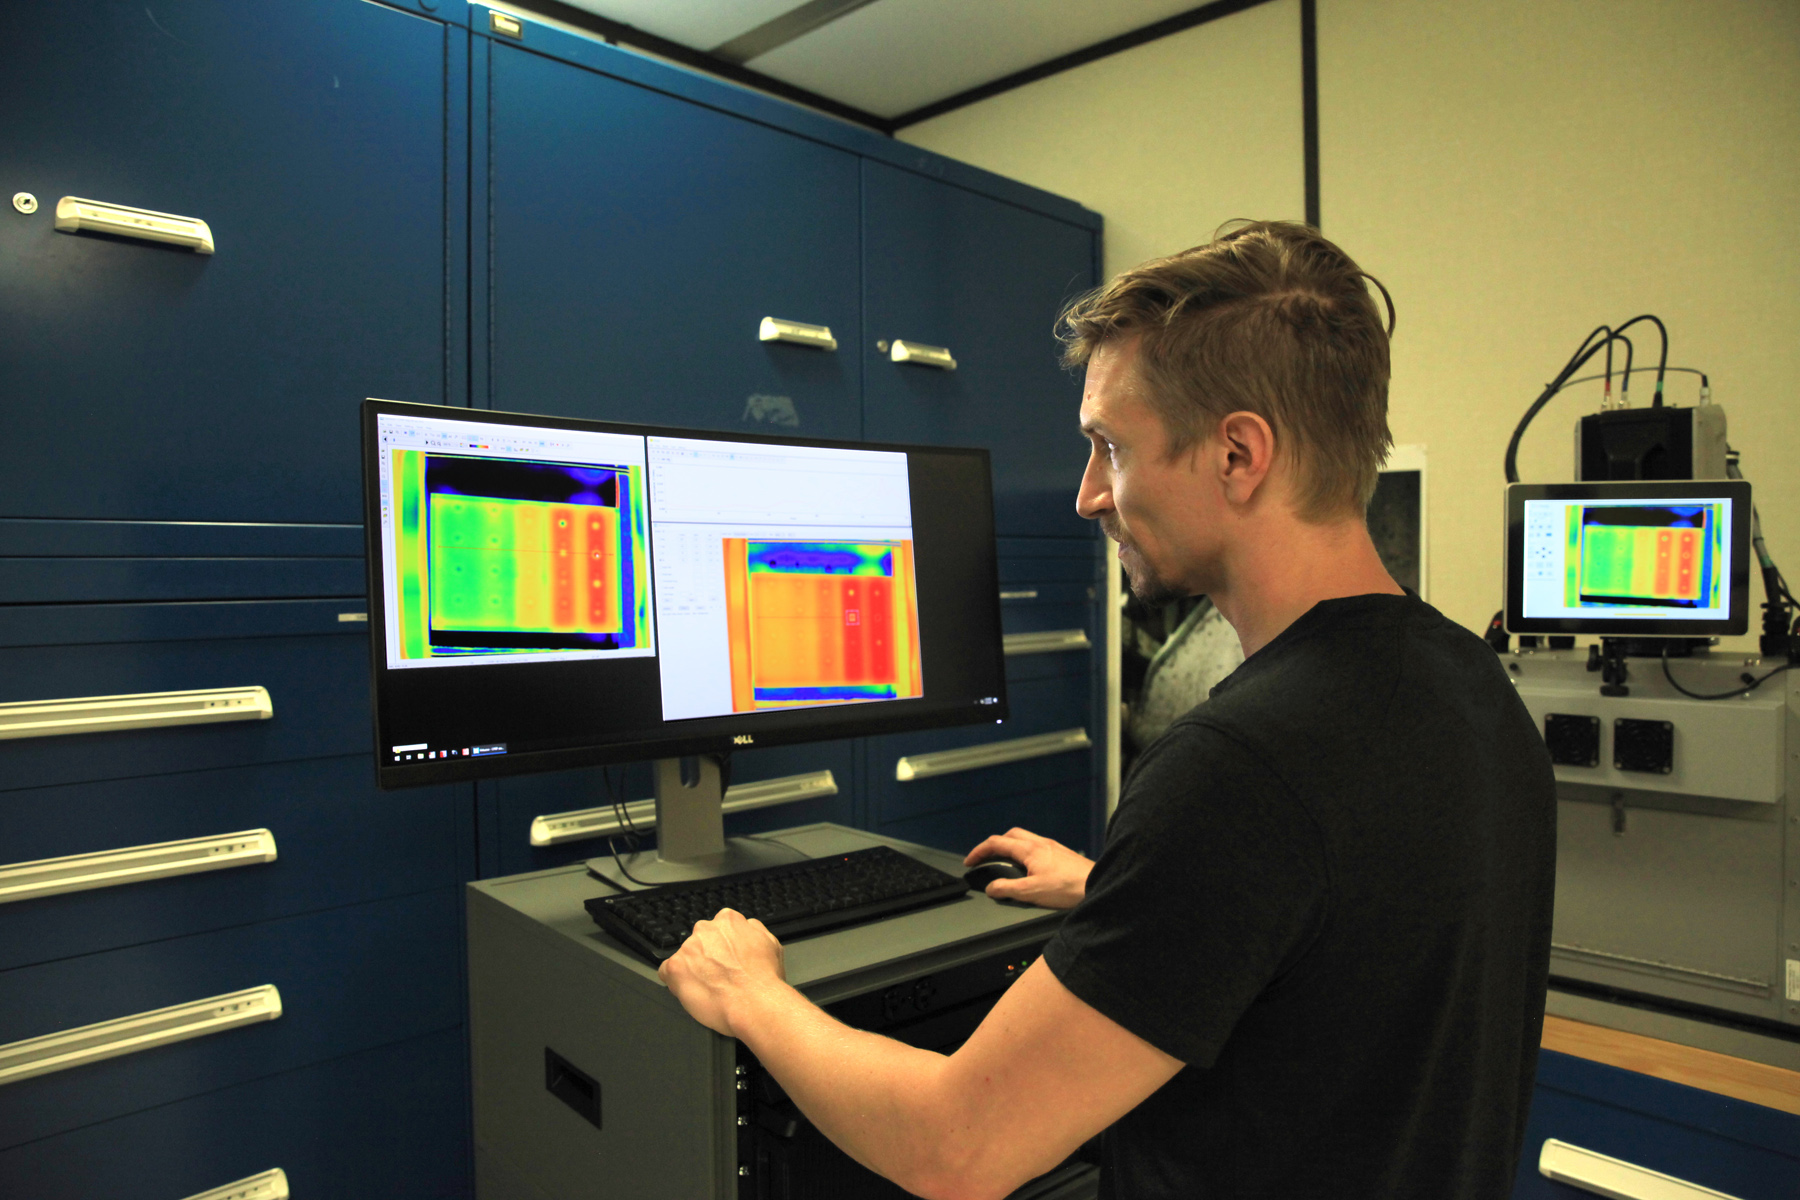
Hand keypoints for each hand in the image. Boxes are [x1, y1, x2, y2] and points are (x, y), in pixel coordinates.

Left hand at [658, 908, 788, 1036]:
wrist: (754, 1004)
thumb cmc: (765, 981)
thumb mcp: (772, 944)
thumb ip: (754, 931)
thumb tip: (747, 929)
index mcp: (729, 920)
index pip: (718, 929)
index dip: (722, 948)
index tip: (726, 960)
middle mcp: (706, 929)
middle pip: (699, 942)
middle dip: (706, 957)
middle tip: (719, 977)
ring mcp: (689, 948)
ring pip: (684, 958)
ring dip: (692, 970)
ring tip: (709, 989)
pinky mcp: (675, 967)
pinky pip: (667, 972)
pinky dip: (676, 983)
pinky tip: (693, 992)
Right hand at [964, 827, 1094, 909]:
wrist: (1096, 884)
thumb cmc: (1067, 887)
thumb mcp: (1031, 892)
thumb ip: (1007, 889)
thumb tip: (991, 888)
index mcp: (1029, 849)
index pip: (996, 843)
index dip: (978, 851)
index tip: (970, 862)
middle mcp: (1040, 843)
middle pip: (1010, 835)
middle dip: (994, 845)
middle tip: (986, 858)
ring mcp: (1052, 846)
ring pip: (1024, 839)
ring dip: (1010, 847)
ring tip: (1005, 863)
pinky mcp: (1061, 853)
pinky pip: (1036, 845)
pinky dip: (1024, 851)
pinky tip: (1028, 867)